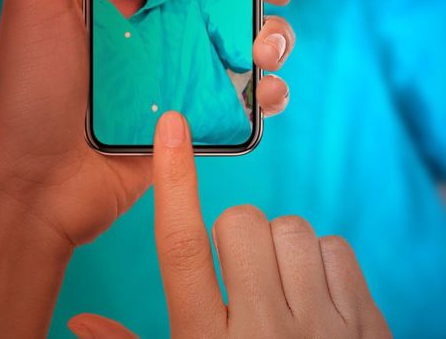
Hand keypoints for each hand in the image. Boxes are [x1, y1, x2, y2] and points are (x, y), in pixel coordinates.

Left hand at [0, 0, 305, 251]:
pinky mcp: (202, 114)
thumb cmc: (30, 82)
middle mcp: (175, 21)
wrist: (34, 181)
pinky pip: (254, 99)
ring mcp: (192, 68)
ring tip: (262, 47)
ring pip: (262, 37)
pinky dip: (271, 93)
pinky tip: (264, 92)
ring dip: (278, 34)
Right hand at [68, 111, 391, 338]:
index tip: (171, 127)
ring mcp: (324, 330)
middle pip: (241, 224)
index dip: (173, 184)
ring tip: (280, 292)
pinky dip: (324, 262)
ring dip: (282, 249)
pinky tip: (317, 299)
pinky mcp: (369, 327)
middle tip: (240, 278)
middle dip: (236, 238)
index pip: (179, 250)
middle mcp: (265, 334)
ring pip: (294, 229)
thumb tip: (76, 321)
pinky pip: (339, 249)